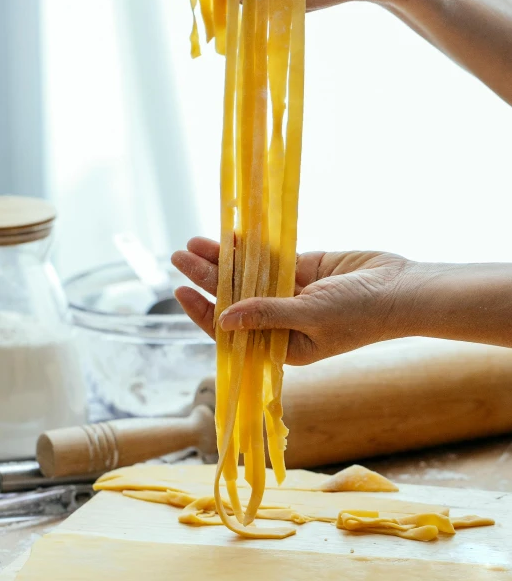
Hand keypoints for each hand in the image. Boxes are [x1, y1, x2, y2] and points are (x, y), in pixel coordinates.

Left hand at [171, 237, 415, 364]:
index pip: (233, 331)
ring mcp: (292, 293)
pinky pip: (270, 259)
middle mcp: (282, 320)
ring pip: (248, 276)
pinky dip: (251, 248)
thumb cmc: (360, 314)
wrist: (402, 289)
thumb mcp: (311, 317)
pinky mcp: (304, 269)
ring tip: (194, 242)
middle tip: (178, 257)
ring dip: (224, 260)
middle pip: (235, 298)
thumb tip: (223, 320)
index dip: (204, 312)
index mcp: (283, 345)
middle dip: (207, 278)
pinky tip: (231, 236)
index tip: (181, 293)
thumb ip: (267, 314)